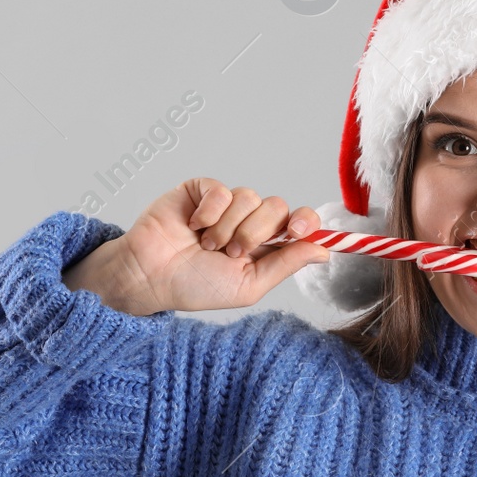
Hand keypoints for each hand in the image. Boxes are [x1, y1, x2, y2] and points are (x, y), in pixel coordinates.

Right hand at [63, 178, 329, 314]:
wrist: (150, 276)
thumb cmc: (196, 286)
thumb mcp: (248, 285)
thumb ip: (286, 264)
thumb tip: (325, 251)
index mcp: (266, 244)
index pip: (300, 221)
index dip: (305, 222)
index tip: (295, 232)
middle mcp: (250, 220)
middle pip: (277, 207)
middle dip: (256, 233)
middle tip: (231, 253)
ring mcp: (226, 204)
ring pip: (250, 197)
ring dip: (228, 227)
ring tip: (206, 245)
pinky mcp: (202, 190)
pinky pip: (222, 190)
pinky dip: (209, 212)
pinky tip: (194, 226)